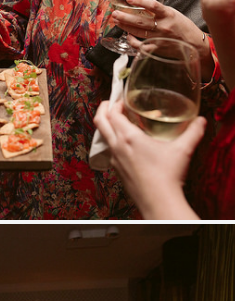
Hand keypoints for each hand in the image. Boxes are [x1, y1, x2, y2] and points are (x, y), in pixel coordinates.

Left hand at [93, 100, 204, 218]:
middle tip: (110, 103)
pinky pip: (109, 151)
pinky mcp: (116, 170)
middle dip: (102, 109)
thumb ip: (193, 132)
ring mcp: (114, 159)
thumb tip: (200, 121)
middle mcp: (117, 146)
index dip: (114, 103)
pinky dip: (113, 142)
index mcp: (128, 137)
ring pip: (103, 137)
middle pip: (100, 122)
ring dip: (107, 126)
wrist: (158, 201)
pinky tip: (126, 144)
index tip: (122, 99)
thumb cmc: (167, 175)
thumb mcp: (183, 149)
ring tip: (120, 122)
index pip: (112, 114)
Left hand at [112, 0, 213, 78]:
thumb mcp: (174, 15)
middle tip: (115, 13)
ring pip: (137, 32)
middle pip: (140, 21)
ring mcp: (159, 38)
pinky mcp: (156, 48)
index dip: (140, 1)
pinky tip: (128, 36)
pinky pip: (139, 45)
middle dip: (125, 16)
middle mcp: (163, 26)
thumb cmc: (184, 28)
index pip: (153, 5)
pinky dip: (132, 40)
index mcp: (169, 15)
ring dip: (125, 26)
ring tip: (117, 21)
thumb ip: (160, 12)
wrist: (194, 45)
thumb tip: (143, 7)